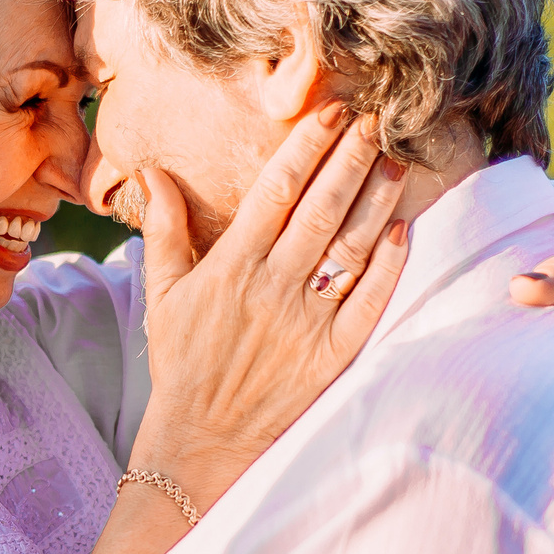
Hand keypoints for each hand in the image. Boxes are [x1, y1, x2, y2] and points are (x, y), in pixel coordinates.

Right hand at [133, 105, 413, 508]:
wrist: (201, 441)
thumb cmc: (181, 363)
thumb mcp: (162, 294)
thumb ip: (164, 229)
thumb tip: (152, 171)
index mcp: (232, 266)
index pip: (276, 191)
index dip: (306, 146)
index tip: (330, 112)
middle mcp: (272, 288)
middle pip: (322, 209)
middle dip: (351, 158)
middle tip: (376, 120)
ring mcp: (306, 323)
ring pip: (351, 247)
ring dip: (377, 200)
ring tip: (397, 160)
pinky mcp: (332, 357)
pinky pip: (369, 303)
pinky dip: (388, 265)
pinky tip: (401, 230)